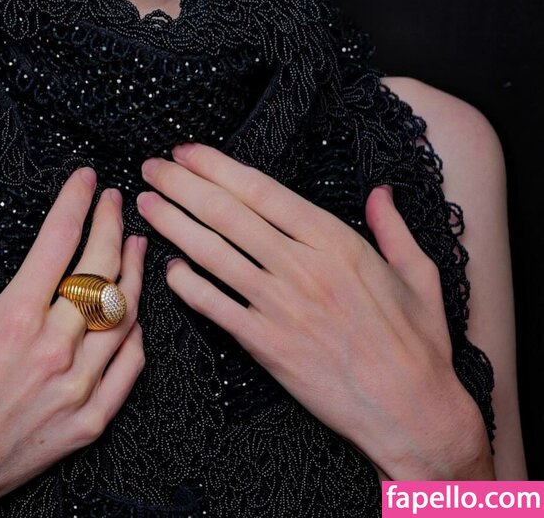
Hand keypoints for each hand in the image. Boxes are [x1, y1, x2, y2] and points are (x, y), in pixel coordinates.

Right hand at [0, 168, 146, 517]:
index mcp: (12, 320)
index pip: (59, 241)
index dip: (76, 202)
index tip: (86, 179)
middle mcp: (52, 350)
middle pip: (100, 270)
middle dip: (111, 225)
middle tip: (114, 201)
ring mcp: (75, 389)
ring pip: (123, 317)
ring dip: (133, 273)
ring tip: (135, 244)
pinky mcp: (87, 423)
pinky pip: (128, 368)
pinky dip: (135, 335)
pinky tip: (133, 314)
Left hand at [136, 142, 491, 479]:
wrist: (414, 414)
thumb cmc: (418, 344)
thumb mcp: (417, 274)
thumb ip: (392, 227)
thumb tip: (379, 192)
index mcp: (336, 242)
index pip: (261, 190)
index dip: (217, 166)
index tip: (187, 150)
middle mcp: (302, 267)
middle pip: (227, 214)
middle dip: (182, 185)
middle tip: (151, 166)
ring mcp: (281, 307)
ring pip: (213, 254)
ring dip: (173, 225)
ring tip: (146, 203)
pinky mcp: (267, 346)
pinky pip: (215, 308)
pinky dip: (187, 285)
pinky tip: (167, 268)